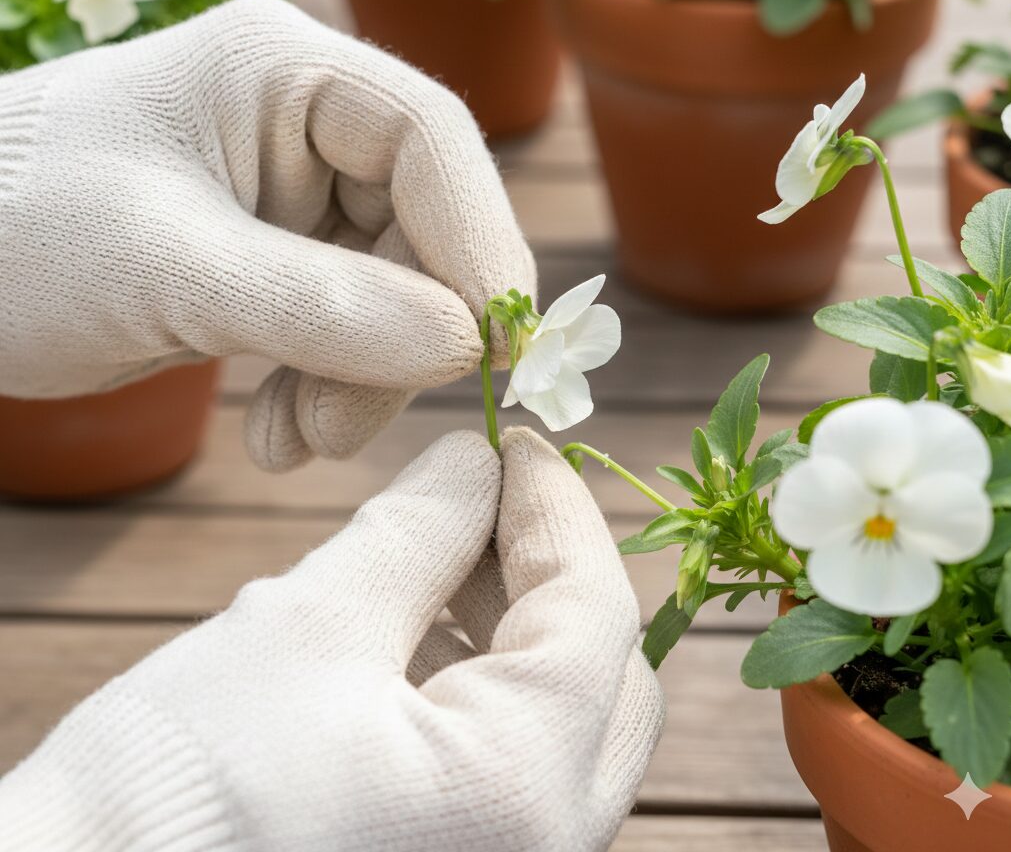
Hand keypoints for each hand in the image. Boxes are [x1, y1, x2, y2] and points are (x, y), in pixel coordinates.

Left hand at [0, 0, 534, 468]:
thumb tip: (467, 349)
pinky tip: (274, 434)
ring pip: (396, 295)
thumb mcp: (166, 267)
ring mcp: (299, 198)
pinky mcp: (284, 263)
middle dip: (401, 339)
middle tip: (344, 428)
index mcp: (285, 69)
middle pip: (423, 231)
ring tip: (291, 442)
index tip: (499, 347)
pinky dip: (327, 390)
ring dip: (358, 383)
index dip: (480, 241)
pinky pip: (350, 330)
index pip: (430, 139)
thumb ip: (321, 306)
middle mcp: (308, 124)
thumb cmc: (16, 227)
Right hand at [0, 428, 662, 851]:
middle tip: (482, 498)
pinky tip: (415, 632)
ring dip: (514, 622)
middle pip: (605, 677)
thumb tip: (476, 463)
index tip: (517, 445)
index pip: (597, 614)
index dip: (559, 510)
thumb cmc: (180, 783)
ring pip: (564, 722)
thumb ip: (420, 531)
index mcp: (521, 791)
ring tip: (438, 556)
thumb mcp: (312, 623)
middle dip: (548, 570)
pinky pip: (512, 766)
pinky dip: (482, 682)